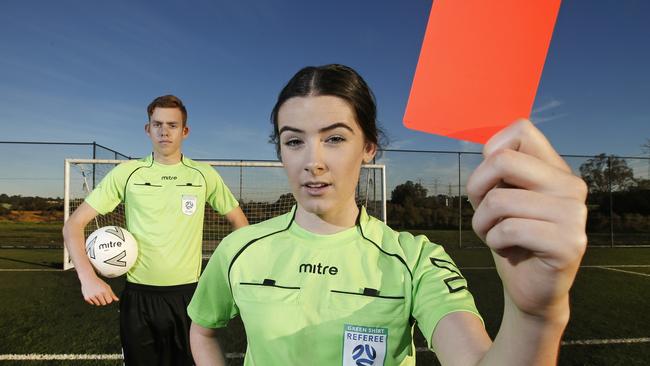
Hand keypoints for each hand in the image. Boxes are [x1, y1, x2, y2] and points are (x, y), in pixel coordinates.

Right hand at [80, 274, 118, 305]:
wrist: (88, 279)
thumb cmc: (98, 283)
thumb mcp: (107, 286)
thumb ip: (112, 294)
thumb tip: (117, 300)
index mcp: (104, 291)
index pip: (109, 301)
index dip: (108, 299)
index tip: (107, 295)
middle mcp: (98, 294)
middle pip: (104, 303)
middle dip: (103, 300)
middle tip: (101, 294)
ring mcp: (92, 296)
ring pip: (98, 304)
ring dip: (98, 300)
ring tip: (96, 294)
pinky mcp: (87, 298)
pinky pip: (92, 303)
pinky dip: (93, 300)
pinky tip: (92, 294)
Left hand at [467, 119, 587, 318]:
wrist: (531, 289)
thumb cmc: (511, 238)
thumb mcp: (500, 197)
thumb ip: (498, 171)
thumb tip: (489, 149)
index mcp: (555, 169)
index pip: (521, 129)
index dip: (490, 154)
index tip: (490, 182)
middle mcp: (570, 185)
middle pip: (502, 160)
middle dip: (477, 188)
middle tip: (485, 212)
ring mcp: (574, 214)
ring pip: (498, 200)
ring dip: (483, 223)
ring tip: (496, 236)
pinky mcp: (568, 243)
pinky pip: (509, 229)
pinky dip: (495, 242)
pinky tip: (508, 250)